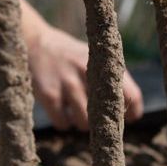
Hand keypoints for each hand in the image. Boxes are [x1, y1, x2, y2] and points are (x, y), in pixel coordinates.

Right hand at [27, 23, 143, 131]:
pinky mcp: (49, 94)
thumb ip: (112, 79)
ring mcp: (68, 83)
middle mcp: (89, 72)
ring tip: (75, 111)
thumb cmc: (70, 55)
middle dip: (104, 121)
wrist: (34, 41)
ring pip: (84, 123)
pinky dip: (63, 122)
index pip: (132, 95)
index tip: (129, 119)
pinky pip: (62, 123)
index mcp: (104, 64)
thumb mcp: (95, 57)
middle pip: (108, 113)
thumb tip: (132, 111)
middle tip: (97, 117)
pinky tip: (60, 111)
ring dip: (81, 123)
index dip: (132, 112)